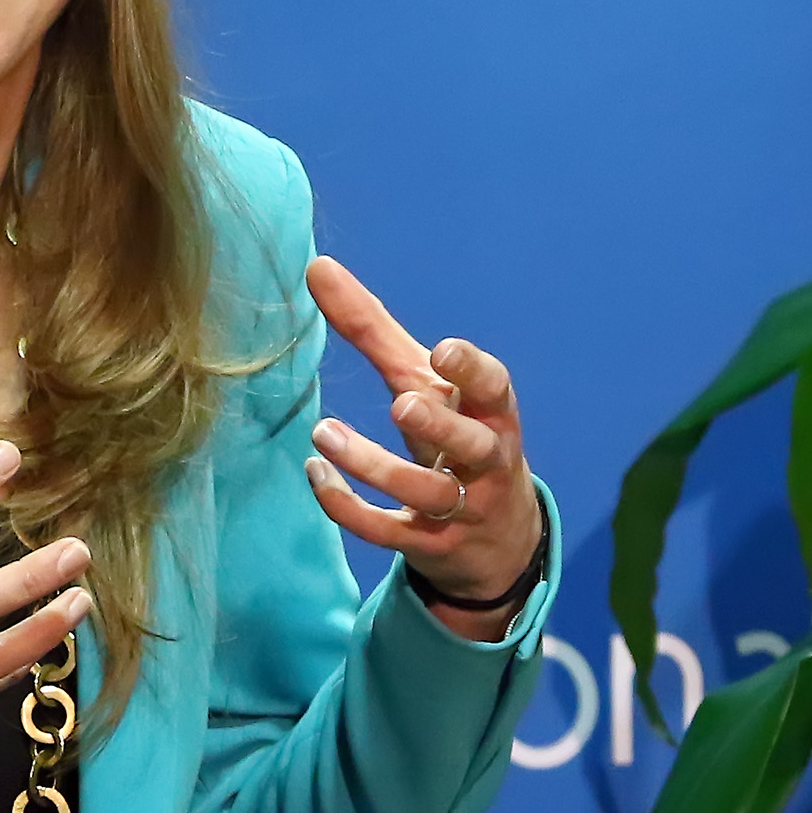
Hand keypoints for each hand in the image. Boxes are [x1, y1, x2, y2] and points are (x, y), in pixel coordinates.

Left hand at [302, 256, 542, 640]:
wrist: (494, 538)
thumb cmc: (451, 435)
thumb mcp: (423, 383)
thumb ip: (373, 330)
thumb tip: (316, 266)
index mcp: (491, 413)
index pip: (495, 389)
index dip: (474, 372)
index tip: (443, 352)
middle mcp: (485, 461)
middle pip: (473, 444)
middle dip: (440, 425)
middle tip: (401, 404)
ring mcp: (462, 509)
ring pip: (426, 493)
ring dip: (375, 467)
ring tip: (323, 434)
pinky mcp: (431, 546)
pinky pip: (390, 533)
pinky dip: (351, 507)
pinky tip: (316, 476)